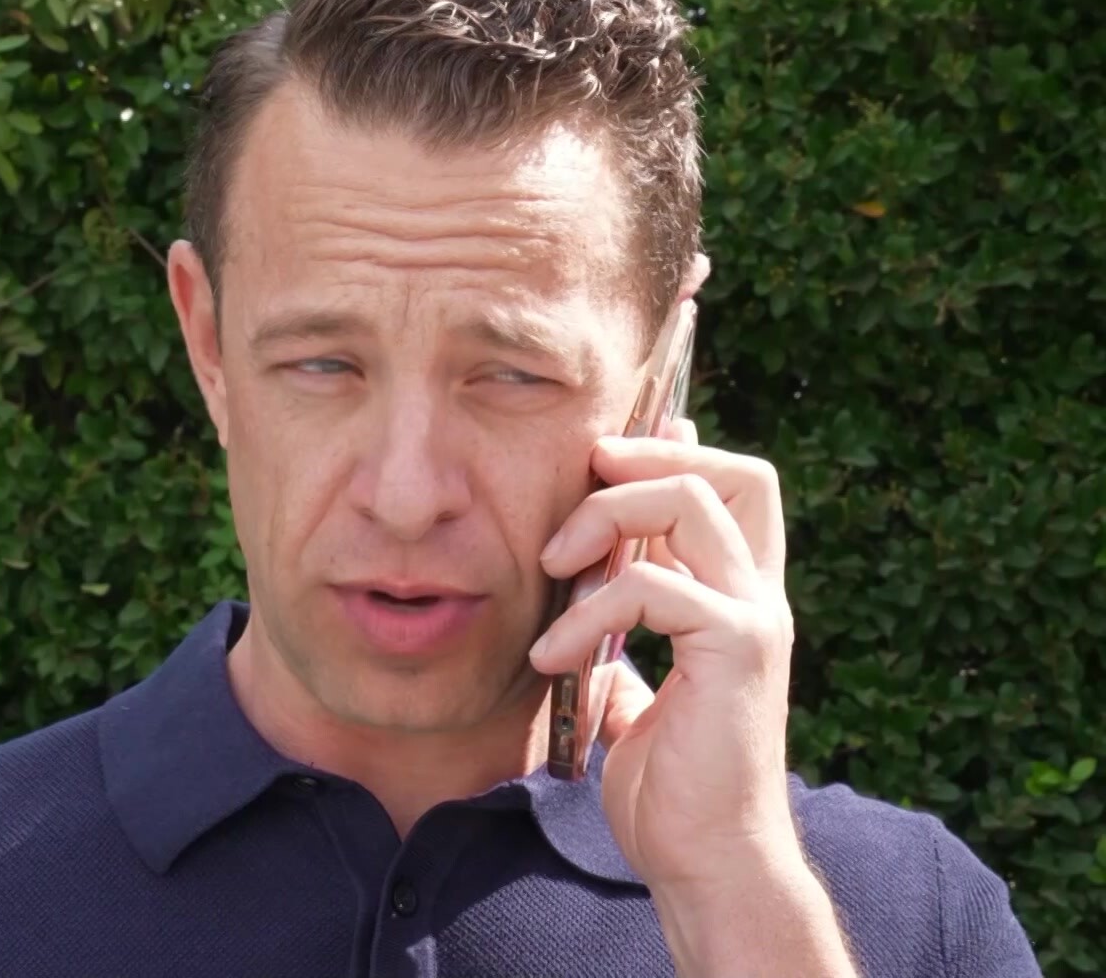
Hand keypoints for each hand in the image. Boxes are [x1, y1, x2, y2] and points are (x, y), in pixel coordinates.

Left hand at [529, 419, 797, 890]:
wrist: (705, 859)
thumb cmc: (670, 790)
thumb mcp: (639, 701)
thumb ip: (628, 657)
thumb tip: (593, 638)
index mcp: (740, 601)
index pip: (736, 488)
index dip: (679, 451)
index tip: (609, 451)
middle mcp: (760, 598)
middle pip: (734, 473)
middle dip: (646, 459)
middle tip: (581, 481)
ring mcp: (755, 618)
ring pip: (690, 502)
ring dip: (605, 518)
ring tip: (552, 565)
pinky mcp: (737, 648)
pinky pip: (653, 588)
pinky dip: (588, 612)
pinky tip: (552, 656)